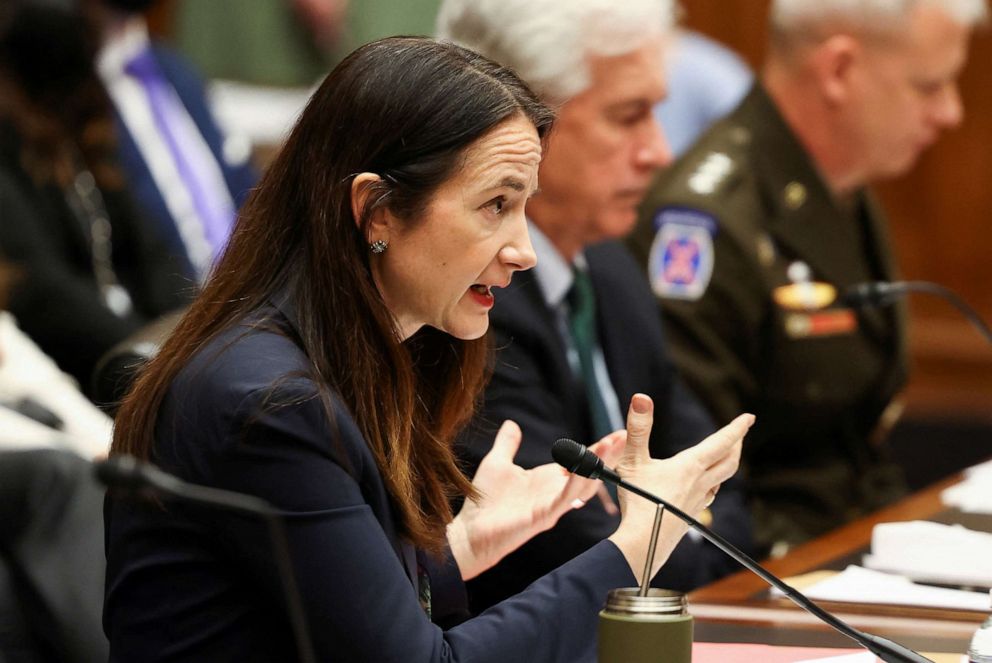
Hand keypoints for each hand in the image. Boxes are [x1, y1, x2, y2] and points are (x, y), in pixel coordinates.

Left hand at [448, 420, 626, 579]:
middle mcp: (555, 492)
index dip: (598, 448)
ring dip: (597, 464)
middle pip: (589, 472)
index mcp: (548, 480)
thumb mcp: (497, 463)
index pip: (580, 461)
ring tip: (612, 444)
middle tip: (626, 436)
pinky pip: (566, 498)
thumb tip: (512, 424)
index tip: (618, 432)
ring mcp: (552, 505)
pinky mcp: (544, 516)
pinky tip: (585, 469)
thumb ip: (508, 445)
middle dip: (608, 454)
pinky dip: (577, 482)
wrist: (469, 532)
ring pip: (584, 485)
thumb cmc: (483, 502)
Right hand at [608, 394, 751, 583]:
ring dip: (726, 465)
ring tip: (724, 458)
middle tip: (740, 433)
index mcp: (691, 467)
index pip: (721, 442)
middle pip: (729, 462)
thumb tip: (641, 397)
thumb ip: (638, 428)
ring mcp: (697, 502)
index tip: (749, 417)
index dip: (737, 428)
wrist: (643, 544)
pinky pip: (708, 496)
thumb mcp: (633, 460)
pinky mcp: (690, 517)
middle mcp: (700, 483)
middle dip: (736, 445)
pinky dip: (712, 485)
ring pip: (721, 480)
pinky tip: (704, 488)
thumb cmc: (639, 503)